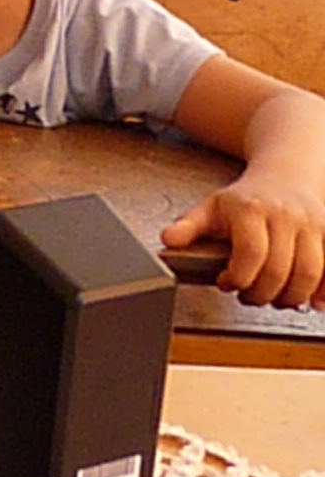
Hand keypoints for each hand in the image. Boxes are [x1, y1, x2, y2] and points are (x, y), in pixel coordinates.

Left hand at [163, 166, 324, 309]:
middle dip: (261, 293)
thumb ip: (189, 226)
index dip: (238, 277)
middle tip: (249, 296)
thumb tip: (168, 240)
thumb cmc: (247, 199)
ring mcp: (312, 226)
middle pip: (280, 269)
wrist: (287, 175)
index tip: (227, 283)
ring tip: (274, 299)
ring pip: (309, 273)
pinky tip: (311, 300)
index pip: (251, 251)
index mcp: (251, 209)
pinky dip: (323, 291)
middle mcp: (285, 216)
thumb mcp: (212, 207)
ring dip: (291, 297)